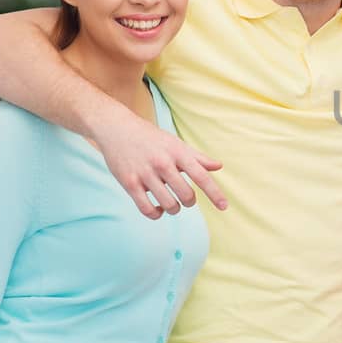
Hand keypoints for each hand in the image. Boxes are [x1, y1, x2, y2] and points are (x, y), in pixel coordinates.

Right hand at [92, 106, 227, 217]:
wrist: (117, 128)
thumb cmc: (151, 138)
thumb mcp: (176, 143)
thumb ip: (197, 157)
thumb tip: (219, 166)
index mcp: (178, 152)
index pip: (201, 176)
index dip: (214, 193)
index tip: (224, 207)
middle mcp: (163, 162)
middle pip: (186, 195)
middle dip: (189, 202)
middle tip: (185, 199)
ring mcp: (145, 173)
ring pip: (168, 205)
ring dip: (174, 209)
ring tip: (171, 204)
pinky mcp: (129, 182)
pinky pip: (147, 209)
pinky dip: (156, 214)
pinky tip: (157, 208)